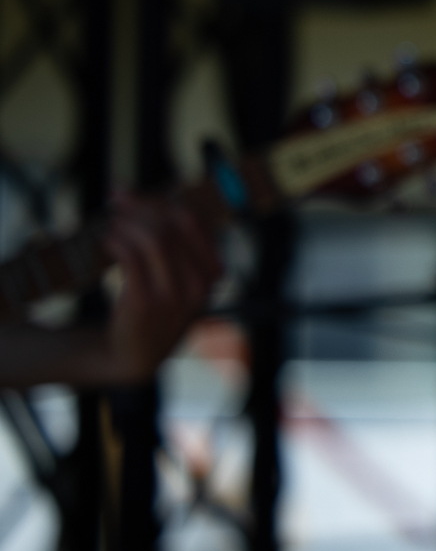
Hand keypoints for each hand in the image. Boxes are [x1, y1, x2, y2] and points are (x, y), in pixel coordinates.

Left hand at [97, 194, 221, 384]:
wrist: (134, 355)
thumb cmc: (152, 308)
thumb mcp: (176, 279)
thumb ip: (173, 245)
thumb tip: (142, 197)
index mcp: (212, 273)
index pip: (192, 221)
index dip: (159, 201)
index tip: (132, 195)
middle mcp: (199, 283)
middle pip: (172, 226)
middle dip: (140, 207)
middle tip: (116, 203)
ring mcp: (174, 295)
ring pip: (154, 239)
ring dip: (128, 223)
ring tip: (112, 223)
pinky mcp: (145, 303)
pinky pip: (131, 258)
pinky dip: (117, 241)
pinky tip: (108, 240)